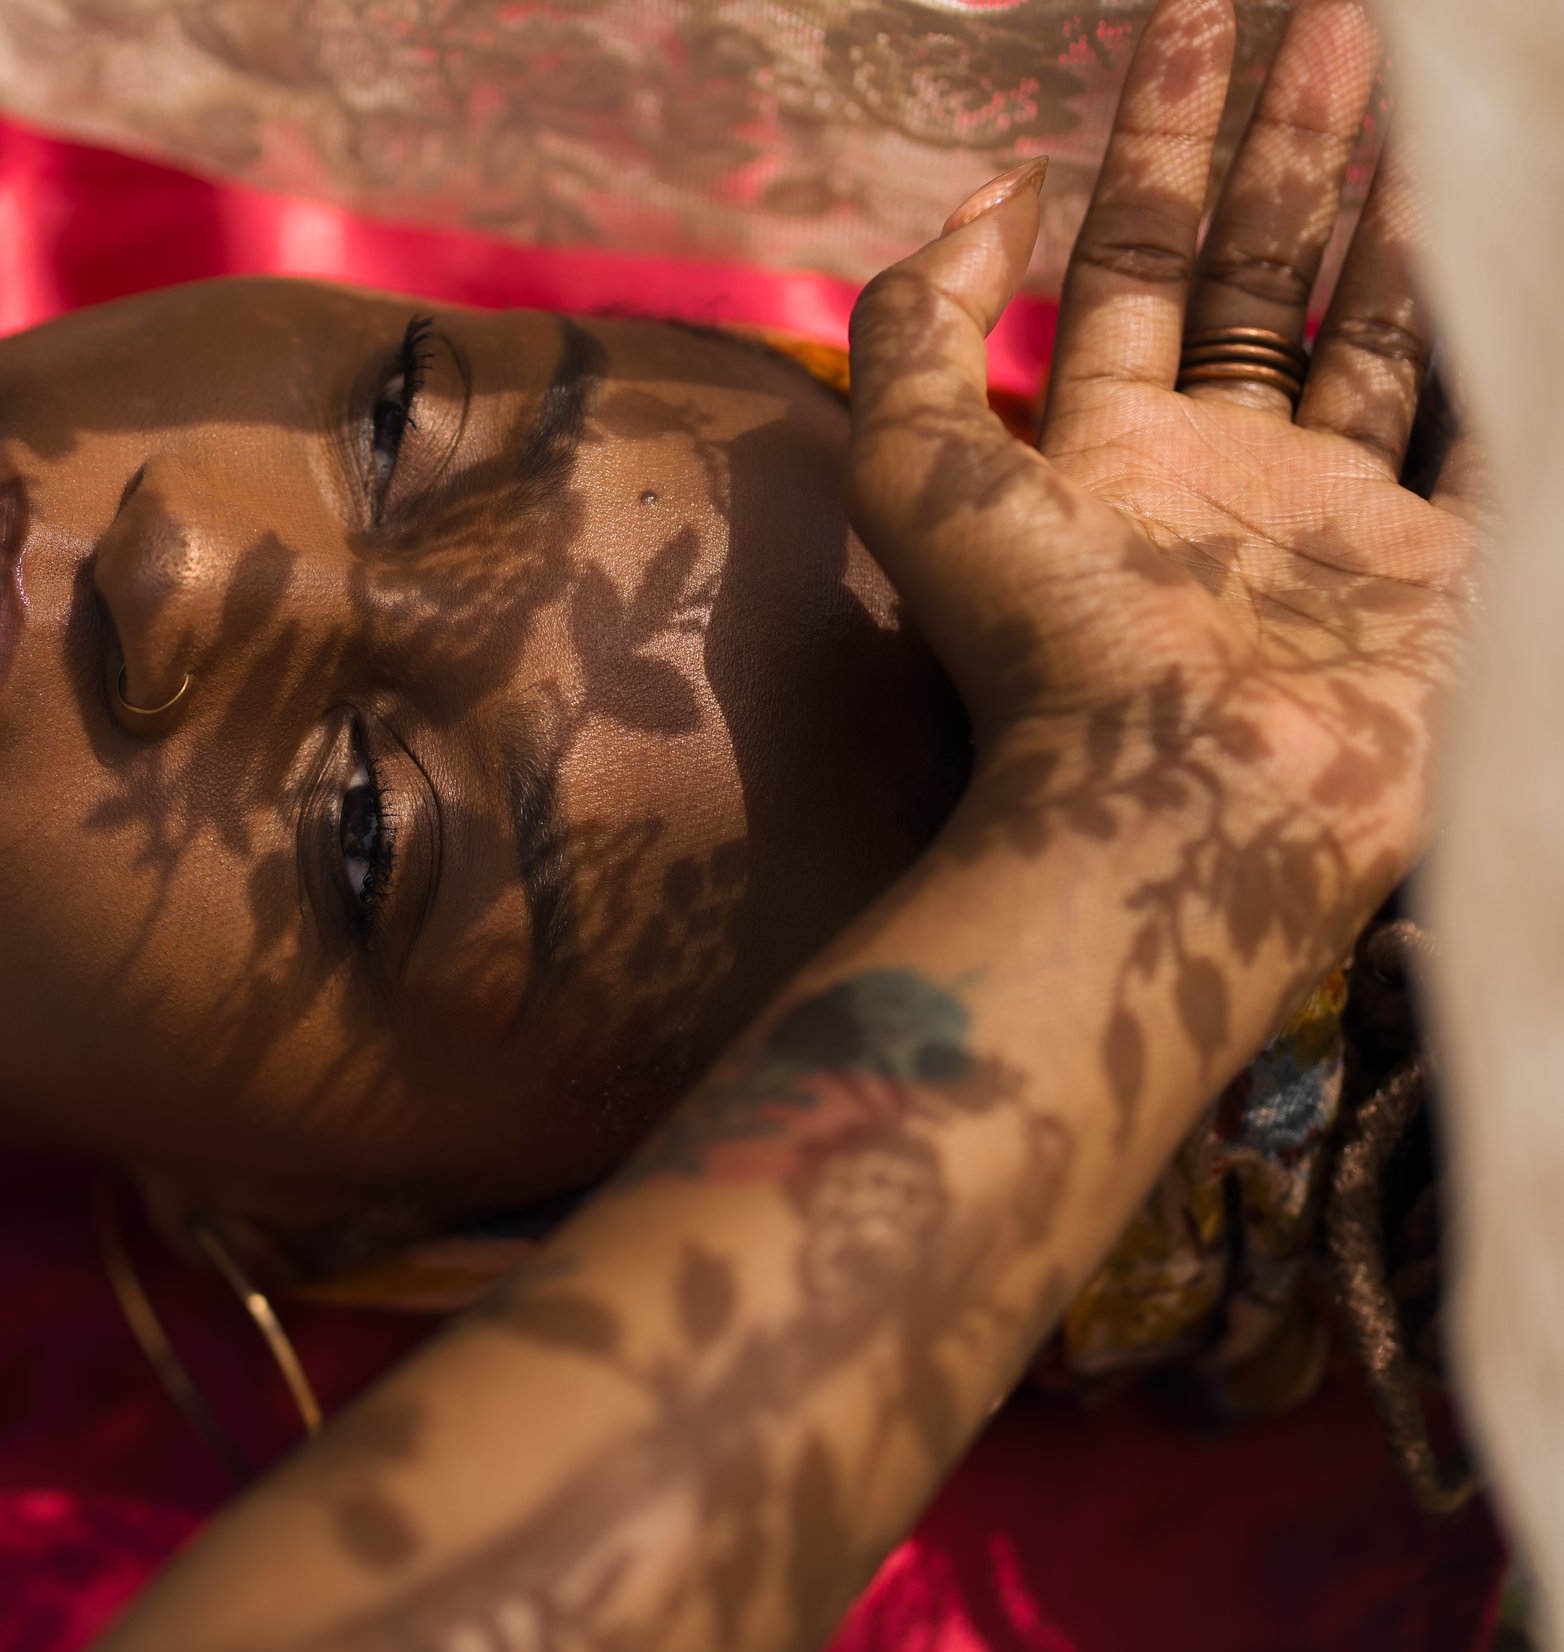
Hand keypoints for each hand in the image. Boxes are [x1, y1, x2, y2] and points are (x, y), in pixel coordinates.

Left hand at [845, 0, 1485, 922]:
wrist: (1171, 805)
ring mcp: (1341, 525)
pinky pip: (1495, 432)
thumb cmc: (1040, 645)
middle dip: (1300, 138)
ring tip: (1445, 93)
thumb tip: (992, 192)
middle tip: (1347, 11)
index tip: (1195, 11)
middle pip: (1270, 270)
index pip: (1141, 255)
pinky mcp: (1446, 575)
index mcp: (1111, 445)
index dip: (1162, 134)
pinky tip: (1519, 247)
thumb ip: (921, 327)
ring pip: (1386, 332)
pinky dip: (1514, 348)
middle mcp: (1227, 474)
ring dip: (1409, 212)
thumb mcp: (916, 472)